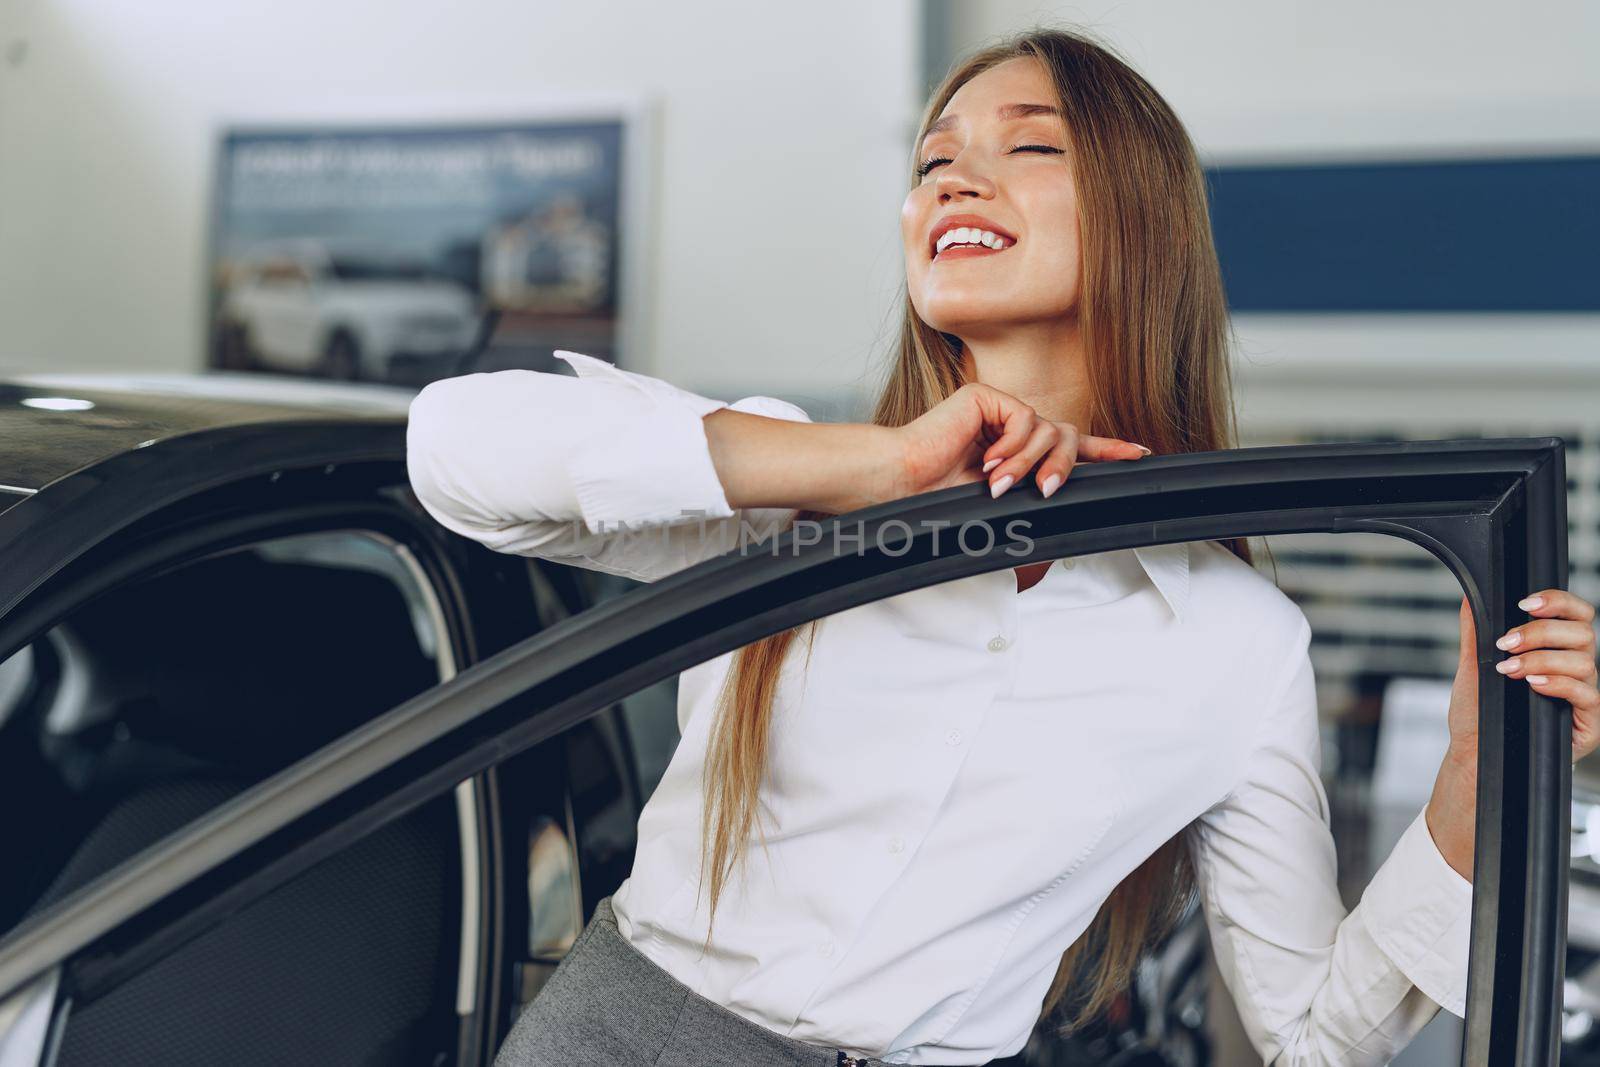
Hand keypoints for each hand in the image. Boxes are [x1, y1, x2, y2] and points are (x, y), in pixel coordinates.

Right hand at [889, 382, 1150, 502]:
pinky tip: (987, 463)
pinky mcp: (986, 397)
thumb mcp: (998, 508)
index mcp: (1014, 451)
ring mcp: (998, 410)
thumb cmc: (935, 501)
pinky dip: (1014, 447)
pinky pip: (1026, 419)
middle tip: (1046, 491)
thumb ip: (1031, 501)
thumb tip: (1061, 515)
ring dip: (1030, 464)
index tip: (1139, 454)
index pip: (1069, 446)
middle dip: (1065, 466)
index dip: (1105, 450)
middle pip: (1067, 436)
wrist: (902, 484)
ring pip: (1050, 431)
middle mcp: (1010, 428)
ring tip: (999, 485)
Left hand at [1426, 588, 1599, 877]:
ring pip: (1584, 661)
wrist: (1474, 759)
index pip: (1576, 616)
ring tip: (1508, 670)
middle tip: (1507, 642)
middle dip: (1542, 631)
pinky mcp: (1586, 725)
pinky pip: (1586, 695)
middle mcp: (1574, 671)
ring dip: (1542, 658)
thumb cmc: (1477, 718)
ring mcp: (1583, 697)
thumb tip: (1470, 596)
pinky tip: (1531, 684)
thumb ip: (1475, 632)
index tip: (1525, 602)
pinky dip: (1557, 683)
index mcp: (1554, 652)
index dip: (1559, 601)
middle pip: (1583, 633)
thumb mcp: (1472, 669)